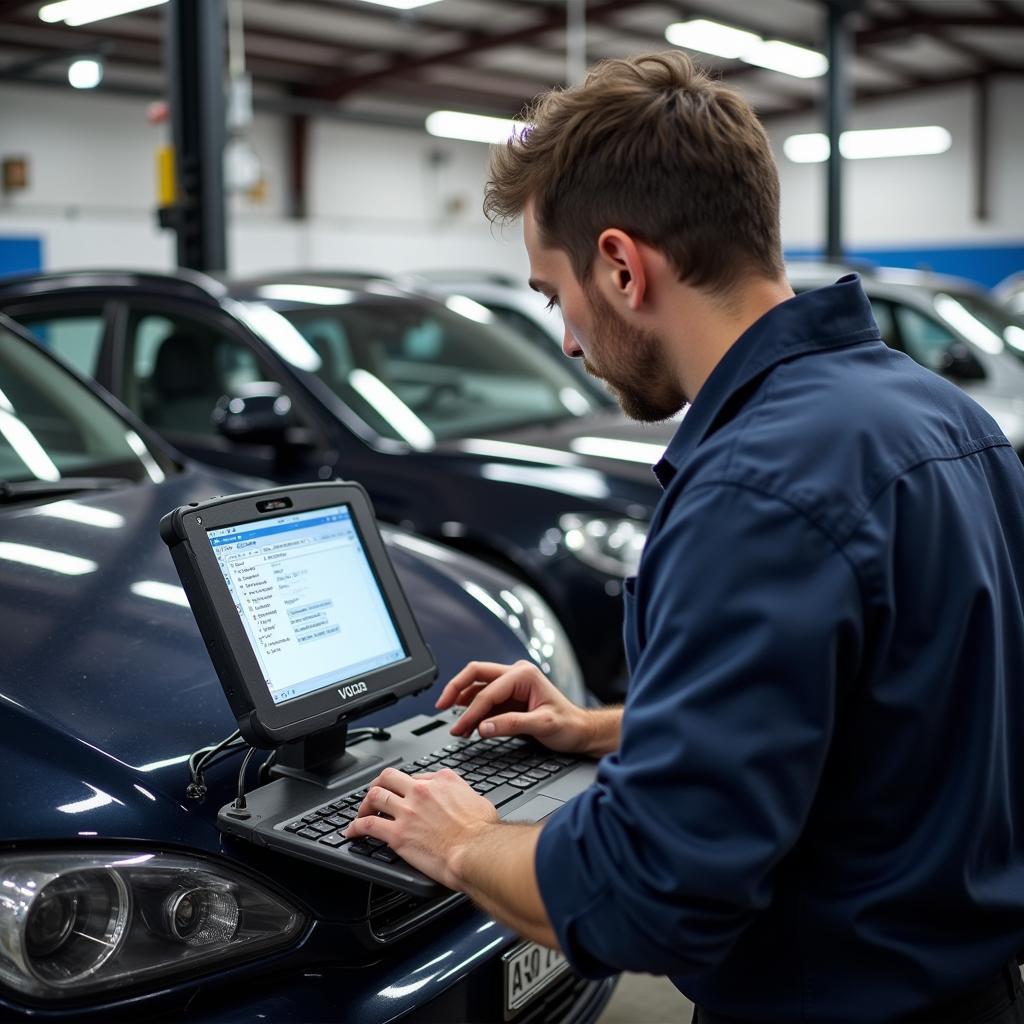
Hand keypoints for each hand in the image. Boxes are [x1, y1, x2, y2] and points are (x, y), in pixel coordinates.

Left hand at [345, 766, 496, 889]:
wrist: (476, 852)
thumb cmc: (482, 832)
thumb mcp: (478, 799)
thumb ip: (462, 793)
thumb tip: (460, 797)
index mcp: (440, 780)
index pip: (415, 775)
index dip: (407, 786)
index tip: (404, 794)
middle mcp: (420, 791)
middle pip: (388, 777)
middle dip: (378, 784)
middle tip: (375, 794)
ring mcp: (407, 812)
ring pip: (374, 796)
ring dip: (364, 804)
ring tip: (362, 812)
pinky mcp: (397, 834)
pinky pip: (367, 825)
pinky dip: (355, 827)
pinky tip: (352, 832)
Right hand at [435, 659, 591, 753]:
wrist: (580, 730)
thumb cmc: (568, 725)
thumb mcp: (542, 726)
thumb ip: (511, 725)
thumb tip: (482, 727)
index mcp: (524, 675)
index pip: (488, 691)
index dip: (471, 712)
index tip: (459, 729)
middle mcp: (516, 673)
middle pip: (475, 673)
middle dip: (455, 689)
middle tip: (440, 707)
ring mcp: (511, 683)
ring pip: (477, 685)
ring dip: (462, 702)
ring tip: (455, 725)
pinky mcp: (509, 695)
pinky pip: (484, 697)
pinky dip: (472, 709)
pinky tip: (467, 723)